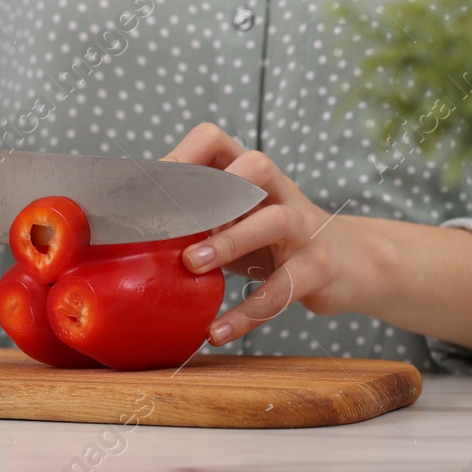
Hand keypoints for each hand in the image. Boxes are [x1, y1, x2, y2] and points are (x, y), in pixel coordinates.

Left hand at [163, 123, 388, 346]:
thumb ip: (194, 214)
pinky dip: (248, 312)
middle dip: (207, 192)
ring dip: (229, 241)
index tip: (142, 191)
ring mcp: (304, 227)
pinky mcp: (318, 268)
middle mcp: (280, 190)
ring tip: (191, 265)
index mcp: (250, 173)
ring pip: (274, 220)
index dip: (177, 157)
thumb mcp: (235, 216)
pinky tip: (218, 331)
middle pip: (254, 166)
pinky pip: (283, 289)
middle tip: (164, 224)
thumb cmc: (272, 238)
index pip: (214, 140)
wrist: (350, 262)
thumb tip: (121, 231)